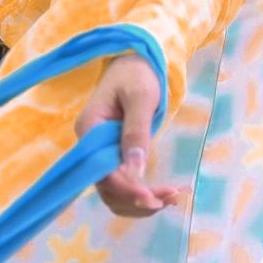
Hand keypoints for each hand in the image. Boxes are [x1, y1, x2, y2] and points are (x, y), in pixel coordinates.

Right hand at [74, 54, 186, 216]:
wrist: (137, 60)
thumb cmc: (139, 73)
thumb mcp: (141, 98)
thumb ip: (137, 133)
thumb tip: (135, 172)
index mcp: (90, 130)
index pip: (102, 172)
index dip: (126, 190)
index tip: (153, 198)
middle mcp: (89, 147)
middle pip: (107, 188)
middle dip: (137, 199)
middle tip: (171, 198)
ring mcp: (100, 153)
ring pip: (114, 192)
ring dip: (140, 202)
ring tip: (172, 197)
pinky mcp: (113, 156)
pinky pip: (123, 183)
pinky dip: (142, 193)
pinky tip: (165, 193)